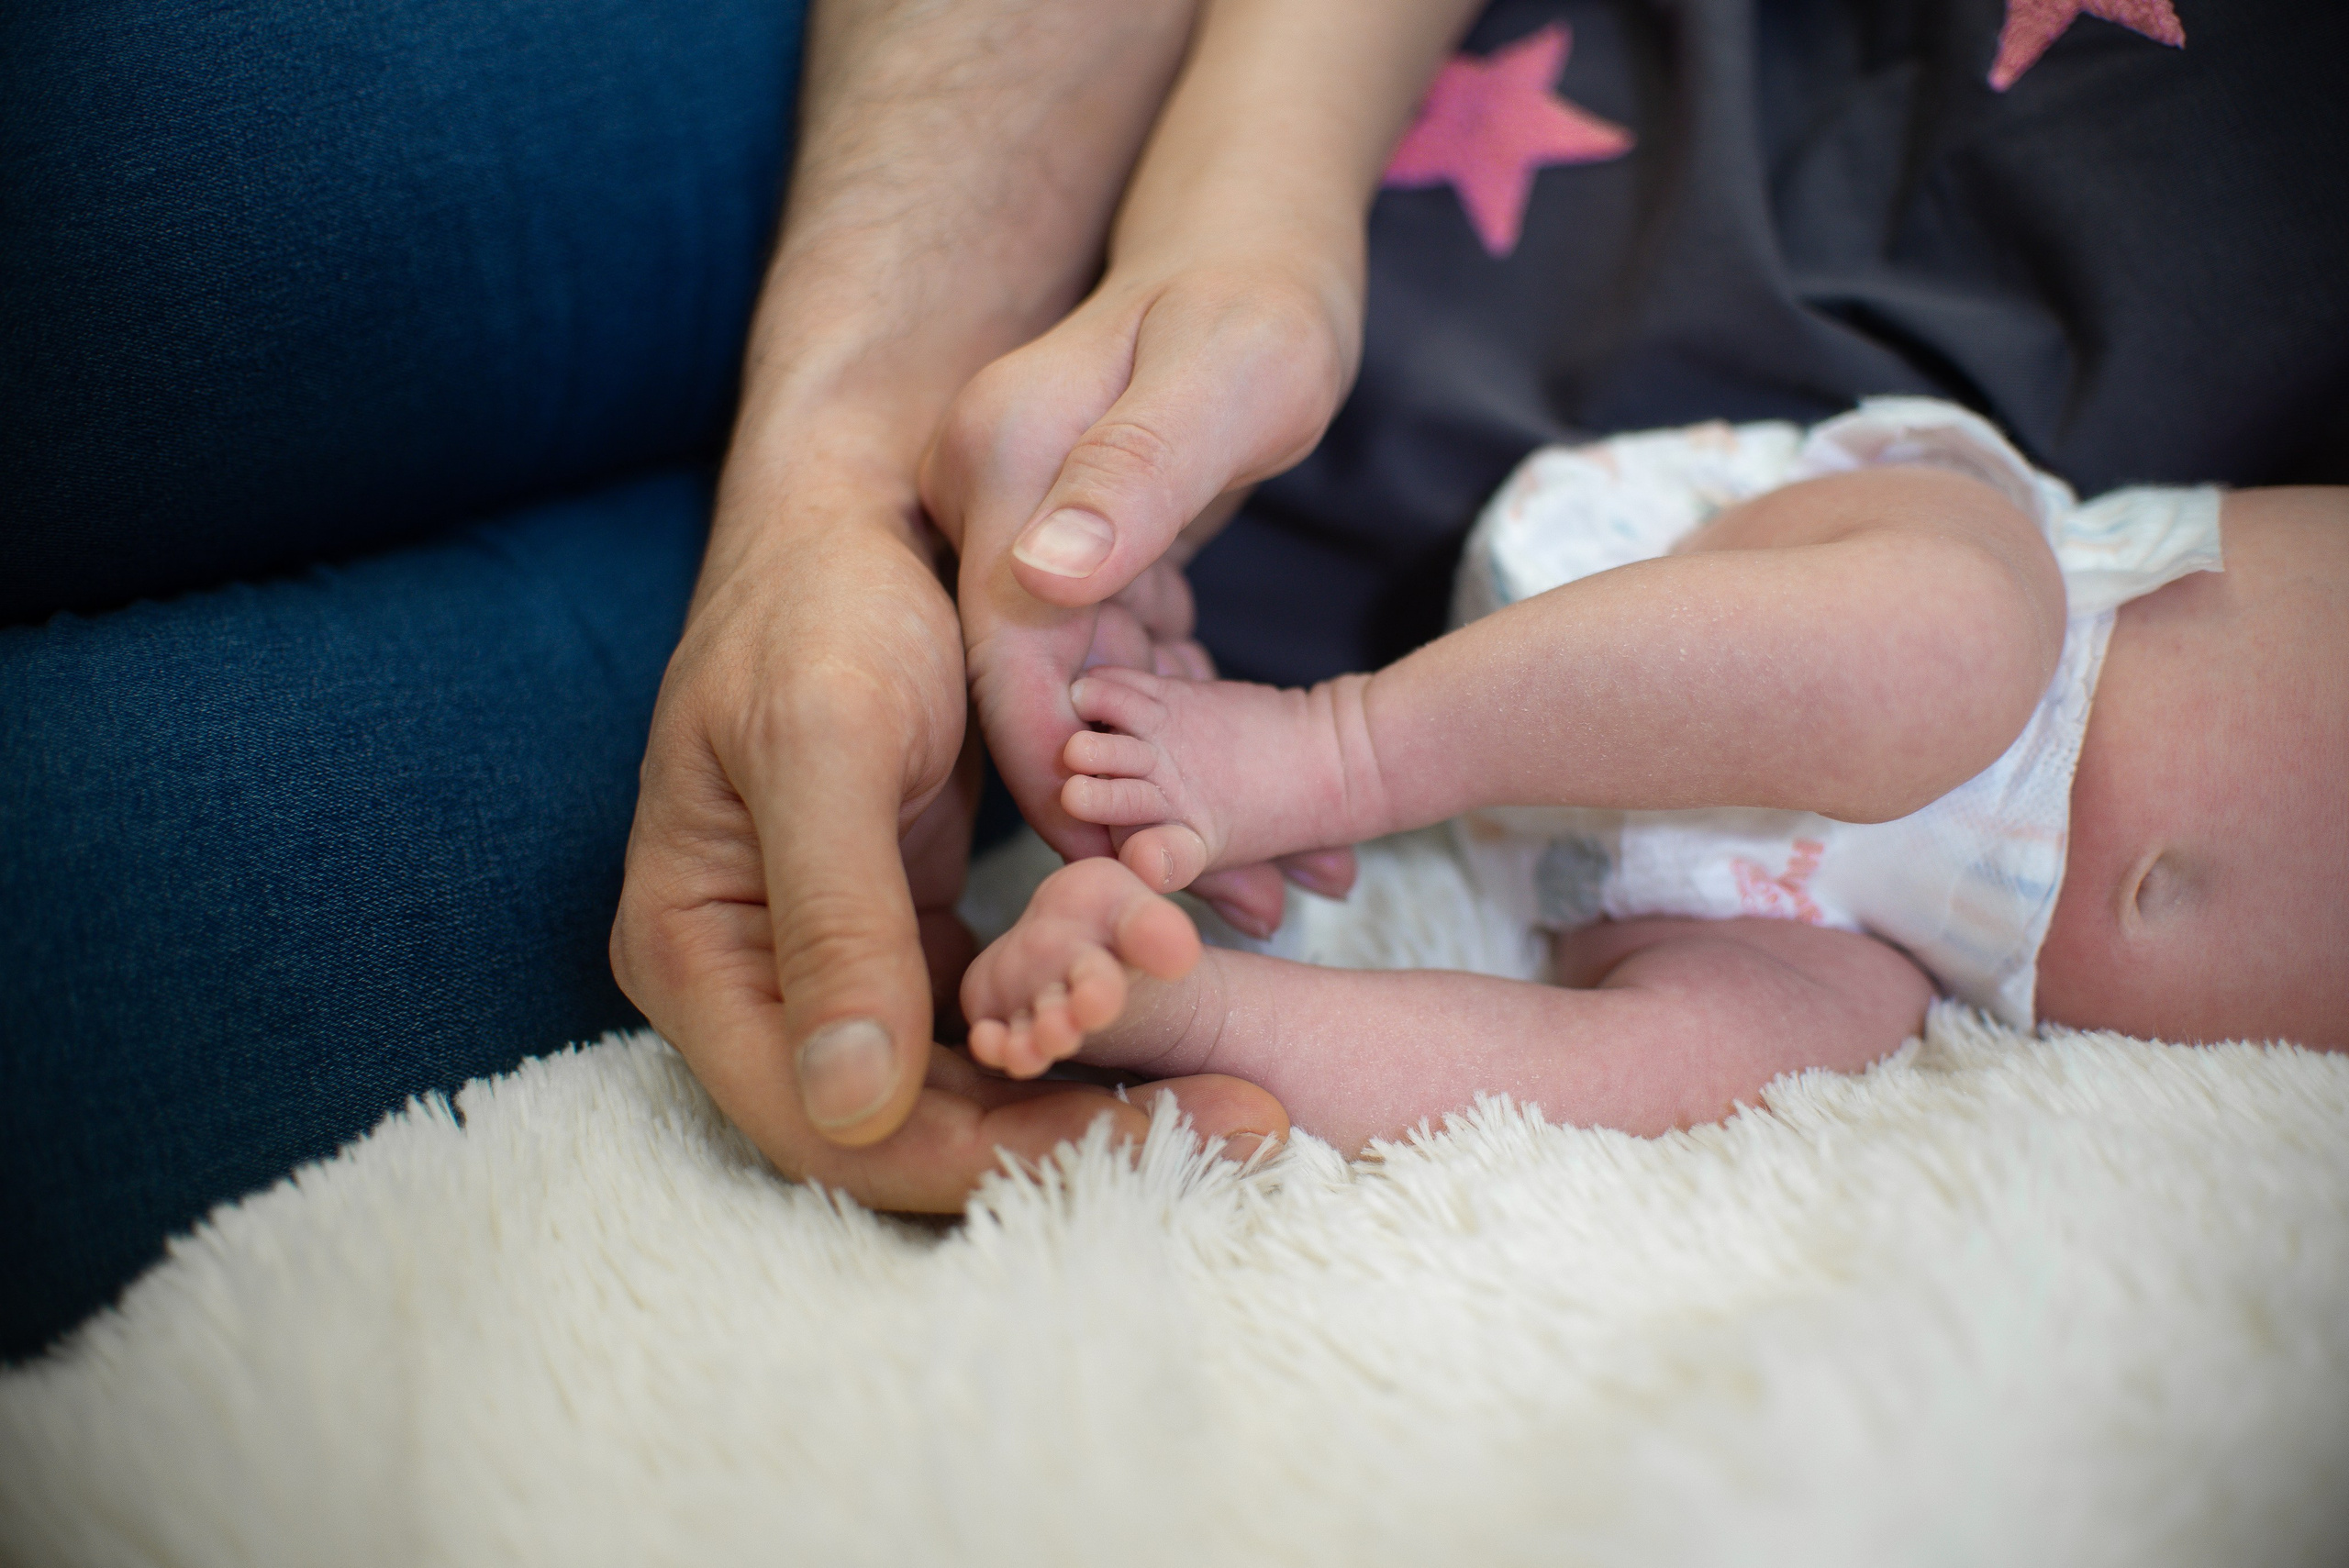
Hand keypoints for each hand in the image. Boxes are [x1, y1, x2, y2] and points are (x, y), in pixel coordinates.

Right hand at [611, 477, 1286, 1207]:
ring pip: (974, 1082)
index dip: (986, 1161)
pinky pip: (1007, 1011)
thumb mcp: (828, 739)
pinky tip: (1189, 1016)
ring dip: (1100, 1089)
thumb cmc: (825, 600)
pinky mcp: (912, 925)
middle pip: (918, 1126)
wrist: (867, 507)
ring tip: (1242, 1097)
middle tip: (1241, 1129)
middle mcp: (761, 983)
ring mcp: (842, 959)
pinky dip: (1094, 1016)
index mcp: (696, 956)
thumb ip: (836, 918)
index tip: (1141, 1150)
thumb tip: (855, 1107)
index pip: (835, 1127)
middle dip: (1072, 1138)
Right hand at [922, 253, 1362, 931]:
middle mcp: (994, 512)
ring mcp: (1028, 543)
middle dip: (1125, 811)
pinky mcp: (1076, 569)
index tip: (1127, 876)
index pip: (1005, 656)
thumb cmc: (1257, 299)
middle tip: (1236, 903)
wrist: (1255, 252)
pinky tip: (1256, 804)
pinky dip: (1185, 738)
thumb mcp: (1227, 369)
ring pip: (1087, 703)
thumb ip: (1136, 470)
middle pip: (1038, 697)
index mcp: (1002, 464)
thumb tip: (1045, 576)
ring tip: (1276, 885)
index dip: (1059, 775)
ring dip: (1170, 791)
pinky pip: (1121, 677)